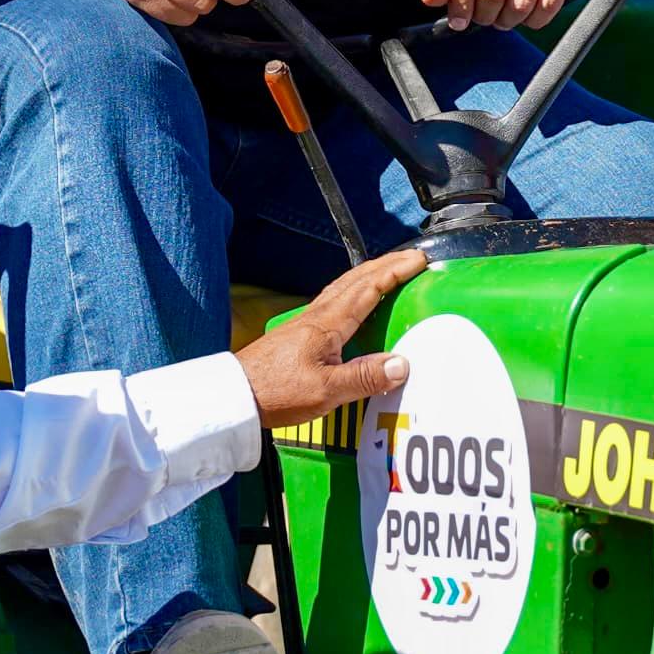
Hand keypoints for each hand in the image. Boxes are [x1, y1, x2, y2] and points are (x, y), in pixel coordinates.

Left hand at [235, 248, 428, 428]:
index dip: (395, 271)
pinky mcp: (300, 333)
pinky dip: (353, 292)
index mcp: (328, 323)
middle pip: (356, 279)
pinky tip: (355, 305)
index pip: (368, 288)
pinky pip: (334, 301)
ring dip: (369, 275)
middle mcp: (318, 315)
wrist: (236, 394)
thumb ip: (365, 377)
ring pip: (344, 287)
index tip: (418, 260)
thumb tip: (402, 364)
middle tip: (410, 259)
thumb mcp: (326, 390)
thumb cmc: (277, 391)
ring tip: (388, 274)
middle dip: (385, 265)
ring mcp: (307, 321)